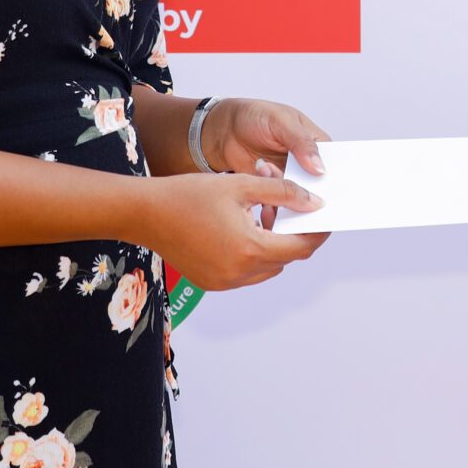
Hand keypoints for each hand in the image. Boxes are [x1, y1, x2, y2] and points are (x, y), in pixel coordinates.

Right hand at [132, 170, 324, 289]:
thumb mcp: (242, 184)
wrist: (144, 213)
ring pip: (268, 267)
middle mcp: (239, 272)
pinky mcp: (212, 283)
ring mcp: (225, 282)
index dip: (317, 232)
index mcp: (250, 247)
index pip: (301, 247)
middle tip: (287, 207)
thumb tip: (315, 203)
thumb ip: (283, 192)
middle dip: (293, 234)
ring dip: (273, 244)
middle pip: (286, 258)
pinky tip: (242, 228)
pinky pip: (247, 273)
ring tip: (261, 214)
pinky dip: (254, 254)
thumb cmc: (189, 194)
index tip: (323, 217)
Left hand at [203, 98, 328, 191]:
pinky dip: (274, 201)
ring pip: (300, 197)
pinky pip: (281, 203)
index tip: (329, 189)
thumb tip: (320, 168)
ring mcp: (291, 178)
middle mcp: (307, 164)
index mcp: (317, 143)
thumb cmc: (255, 116)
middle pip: (320, 186)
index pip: (335, 164)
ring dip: (288, 195)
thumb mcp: (281, 122)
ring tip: (267, 171)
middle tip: (300, 192)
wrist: (223, 131)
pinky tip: (263, 186)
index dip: (336, 178)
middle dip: (312, 193)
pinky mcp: (274, 189)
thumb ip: (301, 142)